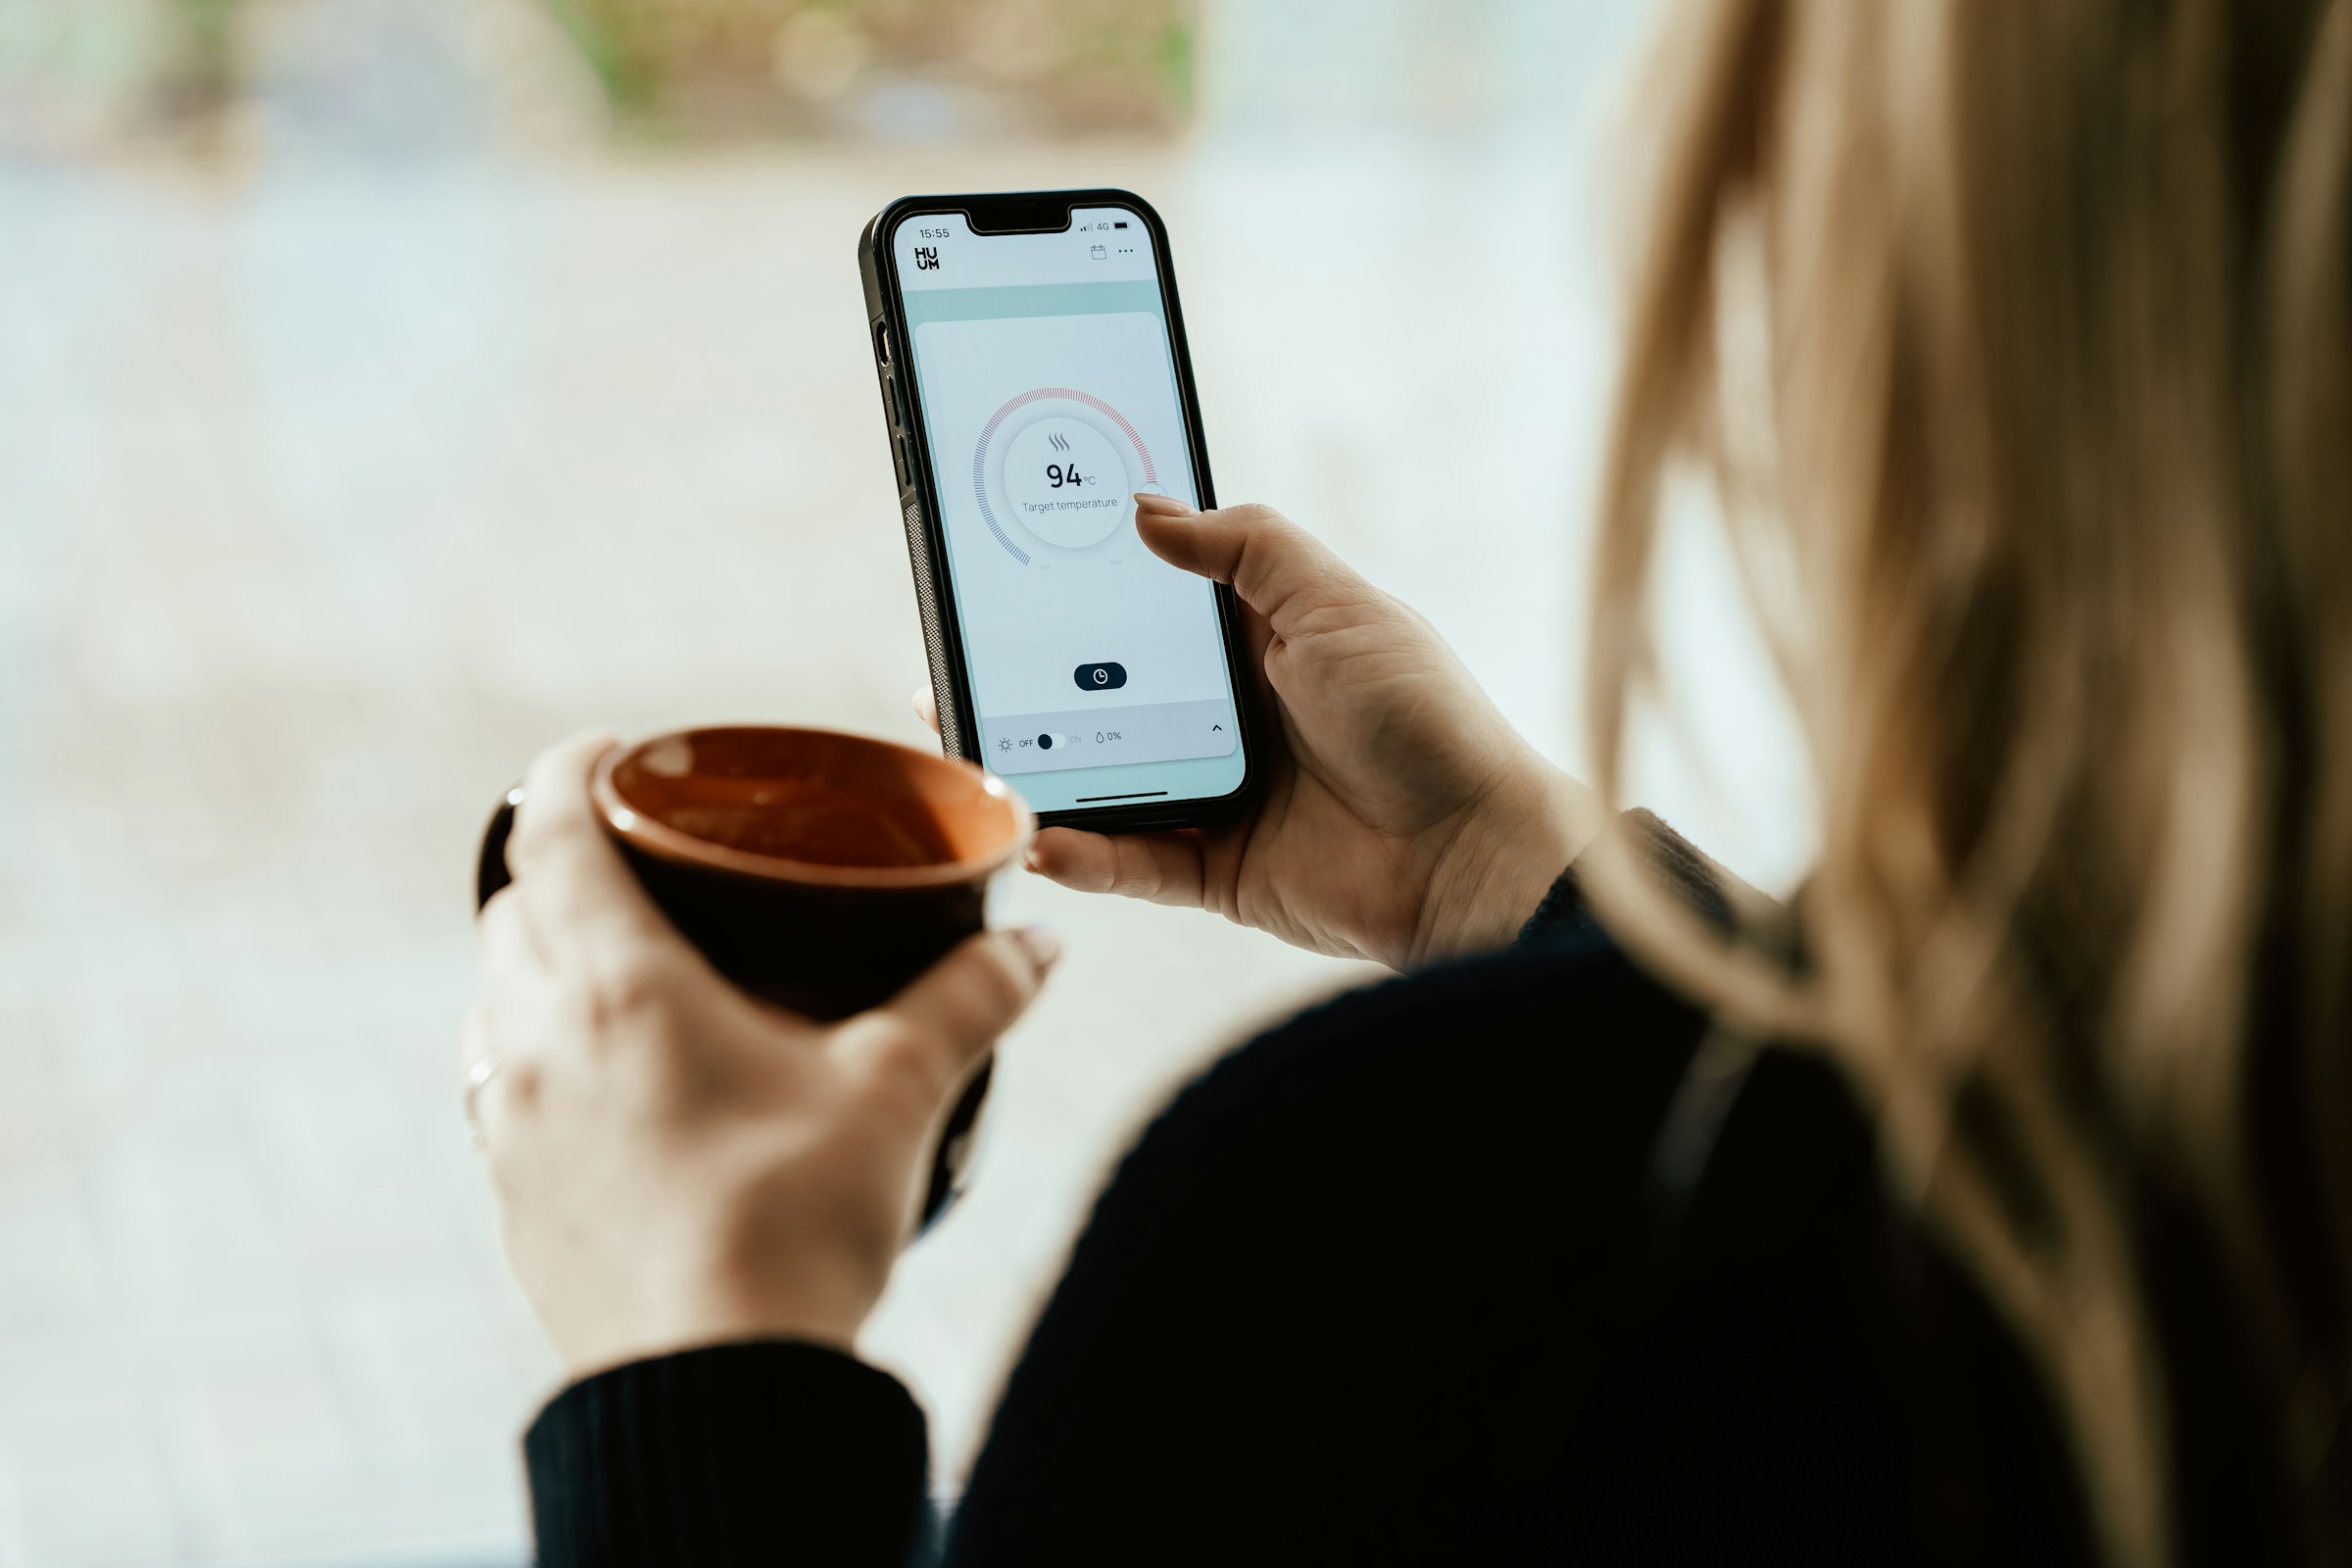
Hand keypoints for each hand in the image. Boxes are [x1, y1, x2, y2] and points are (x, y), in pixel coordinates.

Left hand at [465, 731, 1058, 1376]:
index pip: (547, 830)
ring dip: (542, 964)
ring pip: (495, 1002)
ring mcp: (514, 1128)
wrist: (718, 1387)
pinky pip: (504, 1092)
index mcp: (618, 986)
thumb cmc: (794, 1225)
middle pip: (510, 910)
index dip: (567, 769)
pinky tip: (620, 1091)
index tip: (610, 751)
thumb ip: (970, 999)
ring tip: (630, 974)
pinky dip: (543, 1057)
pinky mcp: (516, 1203)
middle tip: (642, 865)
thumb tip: (1038, 949)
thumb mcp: (900, 1089)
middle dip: (560, 867)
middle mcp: (540, 1041)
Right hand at [924, 498, 1596, 968]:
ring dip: (1043, 772)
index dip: (1085, 592)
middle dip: (1032, 685)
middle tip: (953, 666)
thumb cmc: (1424, 719)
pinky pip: (1133, 864)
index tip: (1008, 571)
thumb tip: (1147, 509)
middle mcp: (1232, 716)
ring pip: (1107, 780)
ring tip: (973, 757)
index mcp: (1260, 641)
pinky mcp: (1221, 872)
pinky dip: (1084, 854)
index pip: (1150, 609)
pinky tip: (1039, 839)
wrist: (1477, 855)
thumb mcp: (1338, 604)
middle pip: (1110, 694)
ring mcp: (1221, 796)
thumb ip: (1247, 548)